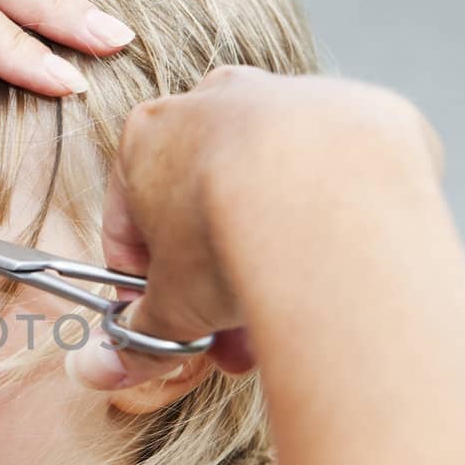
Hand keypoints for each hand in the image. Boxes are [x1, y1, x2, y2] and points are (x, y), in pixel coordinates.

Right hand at [68, 67, 443, 389]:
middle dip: (216, 279)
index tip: (168, 319)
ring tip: (288, 314)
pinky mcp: (353, 111)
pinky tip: (334, 270)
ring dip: (270, 253)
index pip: (131, 220)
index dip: (146, 284)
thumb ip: (141, 334)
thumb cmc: (229, 233)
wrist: (328, 196)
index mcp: (148, 134)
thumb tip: (111, 365)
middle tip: (232, 334)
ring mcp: (287, 98)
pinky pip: (332, 177)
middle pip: (205, 203)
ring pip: (270, 191)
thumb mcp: (171, 306)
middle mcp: (215, 102)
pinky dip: (328, 222)